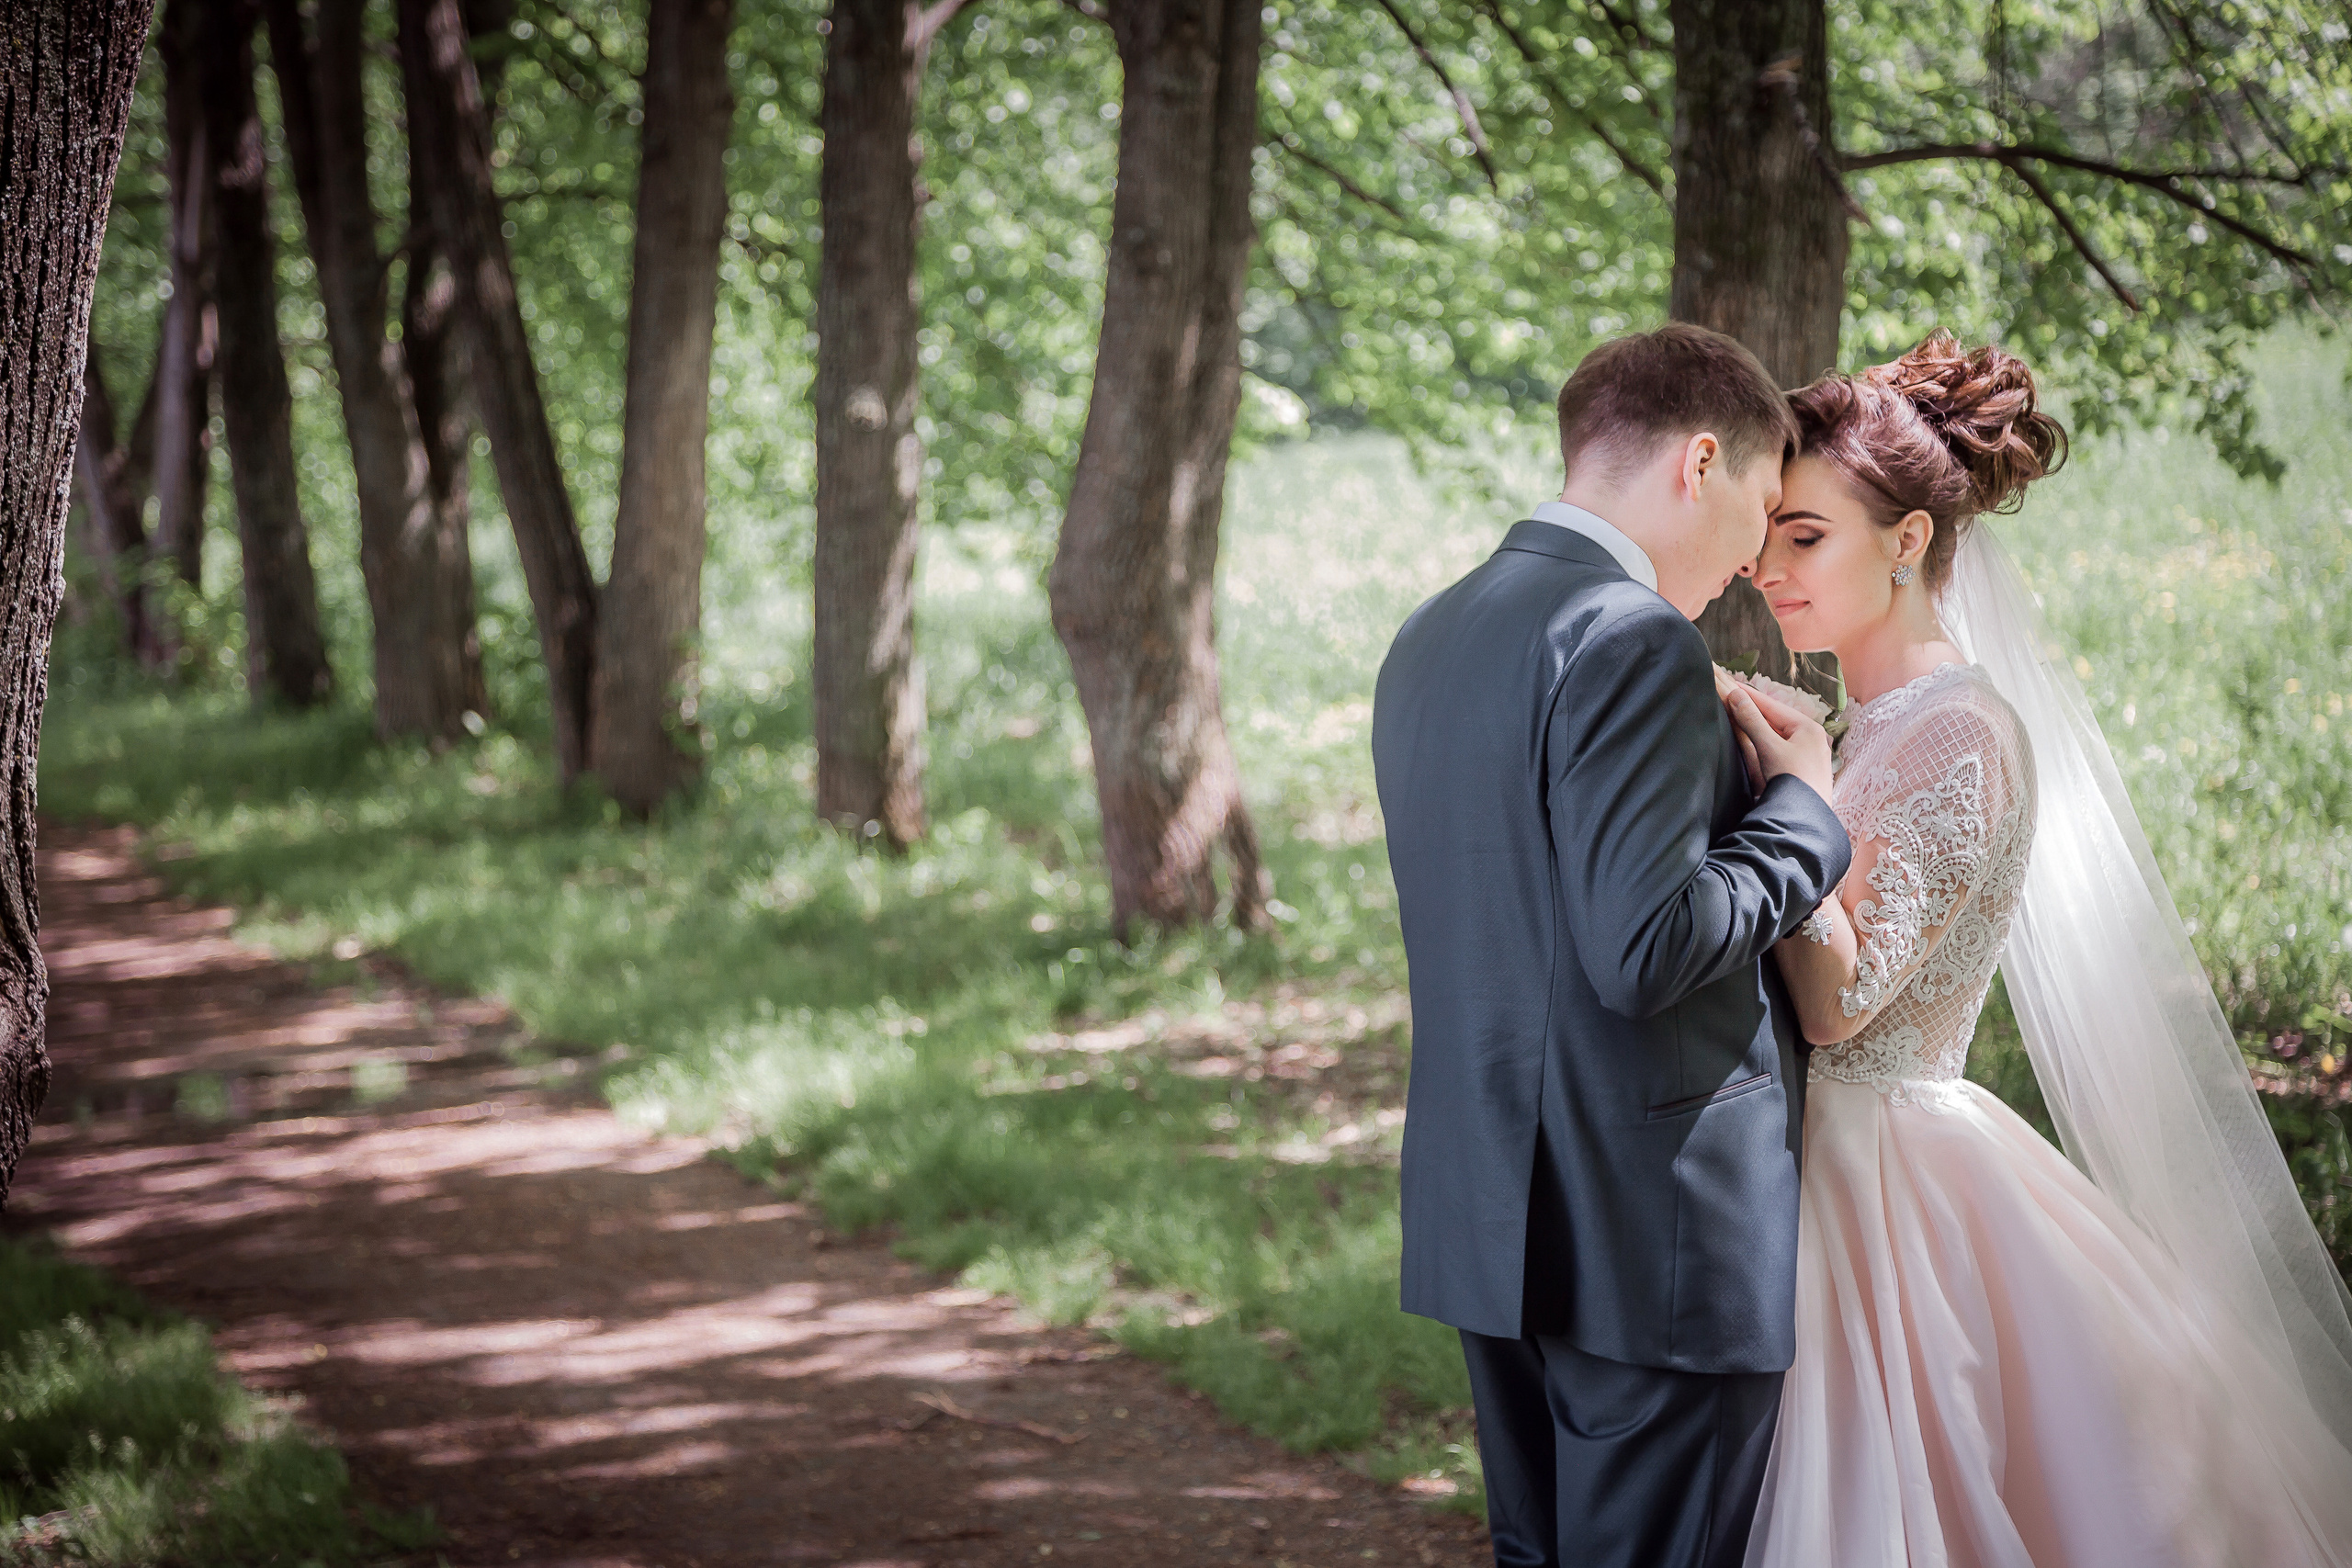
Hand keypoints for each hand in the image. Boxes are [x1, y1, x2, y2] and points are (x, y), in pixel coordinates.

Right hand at [1723, 679, 1835, 804]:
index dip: (1746, 694)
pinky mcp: (1799, 770)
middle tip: (1727, 693)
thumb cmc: (1793, 782)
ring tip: (1733, 709)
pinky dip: (1760, 740)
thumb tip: (1735, 695)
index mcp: (1807, 728)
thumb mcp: (1769, 748)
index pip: (1770, 705)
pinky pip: (1776, 747)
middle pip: (1772, 718)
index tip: (1726, 682)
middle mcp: (1809, 738)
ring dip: (1753, 723)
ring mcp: (1805, 755)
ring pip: (1773, 733)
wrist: (1806, 820)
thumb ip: (1752, 721)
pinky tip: (1749, 736)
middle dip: (1749, 707)